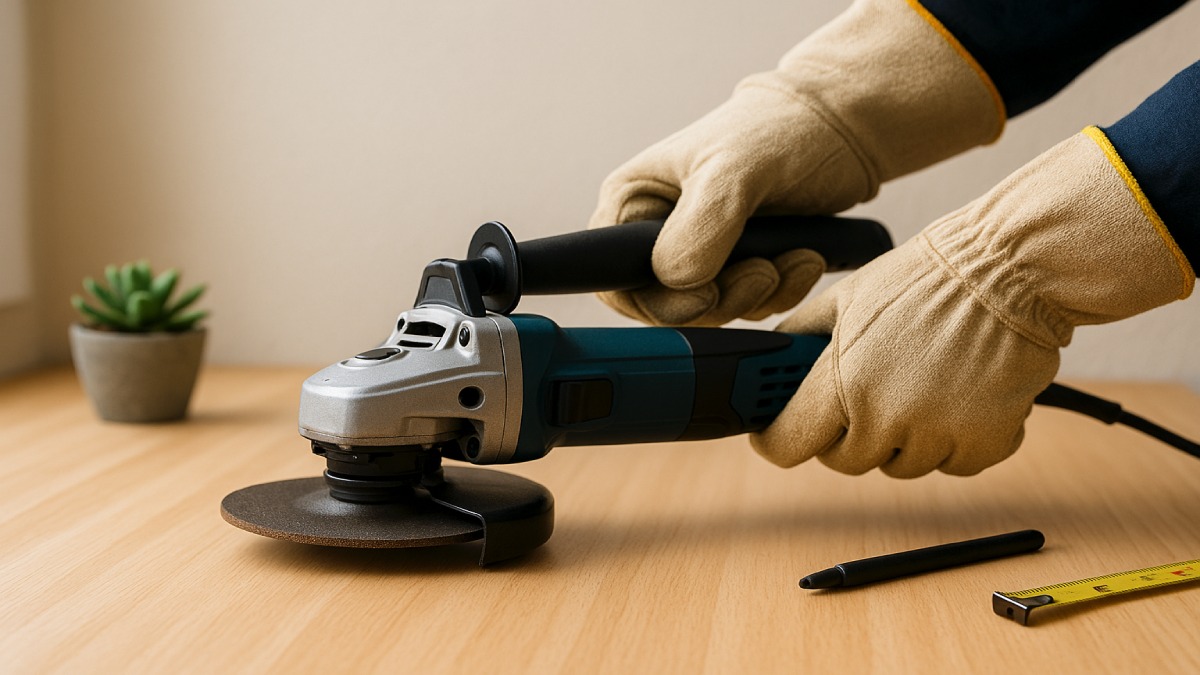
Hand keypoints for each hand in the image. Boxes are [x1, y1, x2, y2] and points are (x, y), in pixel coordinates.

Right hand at [588, 0, 1003, 325]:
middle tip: (762, 272)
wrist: (843, 128)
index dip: (652, 299)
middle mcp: (659, 230)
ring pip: (711, 310)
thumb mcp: (736, 168)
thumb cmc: (781, 128)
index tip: (703, 294)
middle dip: (721, 299)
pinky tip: (805, 256)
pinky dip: (781, 290)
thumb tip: (677, 277)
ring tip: (794, 255)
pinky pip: (748, 304)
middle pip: (664, 304)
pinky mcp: (738, 265)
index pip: (613, 275)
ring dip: (759, 293)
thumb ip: (701, 224)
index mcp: (636, 200)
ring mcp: (700, 251)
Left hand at [751, 130, 1192, 476]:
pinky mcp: (984, 444)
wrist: (1012, 270)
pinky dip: (954, 440)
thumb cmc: (926, 278)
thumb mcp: (845, 297)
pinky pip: (953, 463)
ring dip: (903, 436)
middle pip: (844, 460)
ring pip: (901, 464)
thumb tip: (770, 360)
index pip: (788, 444)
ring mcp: (938, 435)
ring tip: (921, 382)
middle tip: (864, 394)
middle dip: (846, 433)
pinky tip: (959, 395)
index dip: (778, 439)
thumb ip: (801, 337)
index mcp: (842, 380)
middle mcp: (886, 416)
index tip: (777, 435)